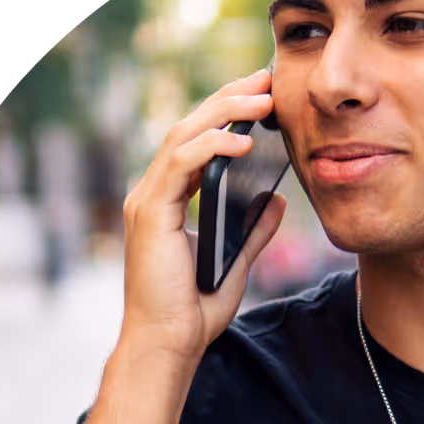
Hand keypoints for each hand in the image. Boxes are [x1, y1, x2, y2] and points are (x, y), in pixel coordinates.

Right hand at [118, 69, 287, 367]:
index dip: (229, 114)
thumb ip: (254, 229)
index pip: (198, 142)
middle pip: (190, 128)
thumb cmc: (194, 311)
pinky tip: (243, 141)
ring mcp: (147, 201)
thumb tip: (276, 197)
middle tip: (266, 79)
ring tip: (262, 99)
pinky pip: (180, 164)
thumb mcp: (236, 261)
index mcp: (169, 200)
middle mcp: (153, 194)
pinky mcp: (149, 213)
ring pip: (183, 136)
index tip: (264, 95)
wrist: (169, 345)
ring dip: (224, 113)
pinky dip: (211, 147)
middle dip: (229, 98)